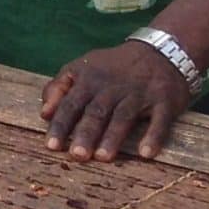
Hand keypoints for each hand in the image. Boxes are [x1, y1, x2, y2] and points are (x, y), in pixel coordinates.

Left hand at [41, 41, 192, 161]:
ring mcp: (139, 94)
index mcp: (89, 80)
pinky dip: (154, 136)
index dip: (61, 125)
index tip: (52, 146)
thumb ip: (59, 87)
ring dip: (113, 137)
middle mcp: (112, 87)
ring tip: (103, 157)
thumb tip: (44, 113)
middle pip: (96, 112)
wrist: (160, 51)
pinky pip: (159, 120)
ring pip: (123, 117)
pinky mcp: (164, 101)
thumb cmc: (113, 67)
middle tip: (77, 155)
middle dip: (85, 134)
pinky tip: (146, 153)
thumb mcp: (81, 67)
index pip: (70, 104)